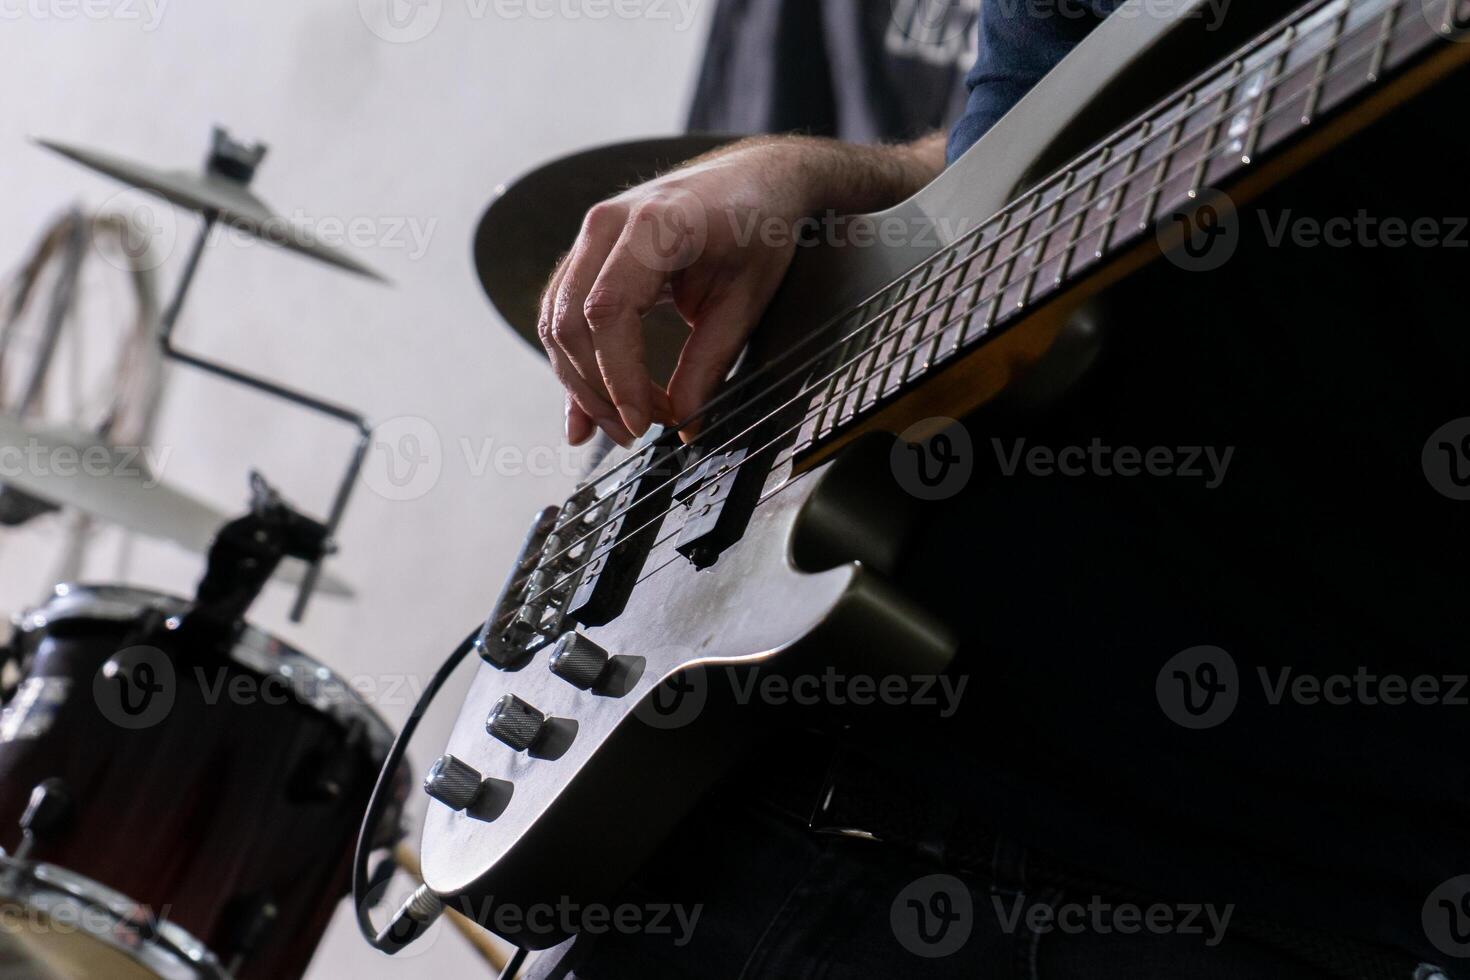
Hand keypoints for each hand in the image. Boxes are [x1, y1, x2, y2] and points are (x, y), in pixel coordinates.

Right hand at [538, 140, 812, 445]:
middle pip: (572, 322)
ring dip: (583, 384)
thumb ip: (710, 363)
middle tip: (639, 432)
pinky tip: (584, 411)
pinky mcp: (587, 253)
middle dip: (599, 390)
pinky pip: (563, 313)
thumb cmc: (757, 230)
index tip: (643, 423)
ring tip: (624, 424)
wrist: (754, 179)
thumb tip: (685, 426)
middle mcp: (608, 223)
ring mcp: (591, 235)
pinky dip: (573, 364)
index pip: (609, 312)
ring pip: (557, 322)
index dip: (619, 377)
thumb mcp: (746, 300)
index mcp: (655, 225)